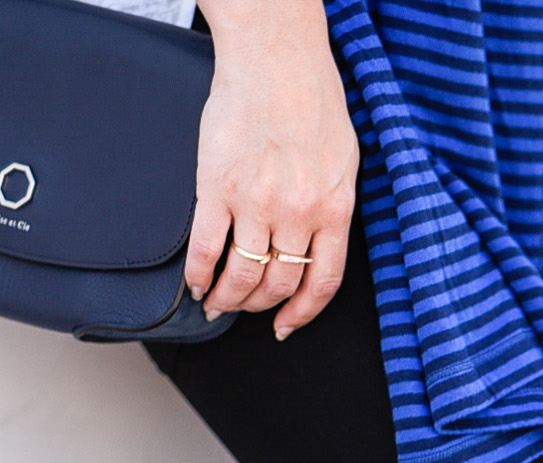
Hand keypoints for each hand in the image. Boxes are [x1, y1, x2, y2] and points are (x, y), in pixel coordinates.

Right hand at [187, 0, 356, 337]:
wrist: (276, 55)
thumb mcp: (345, 162)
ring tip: (220, 303)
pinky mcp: (218, 186)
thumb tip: (322, 243)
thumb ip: (335, 207)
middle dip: (261, 306)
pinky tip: (197, 284)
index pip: (321, 283)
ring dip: (229, 298)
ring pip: (242, 274)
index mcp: (334, 210)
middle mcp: (297, 214)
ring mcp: (256, 202)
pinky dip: (199, 274)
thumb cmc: (313, 98)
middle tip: (247, 308)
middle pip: (278, 284)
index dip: (302, 313)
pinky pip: (207, 247)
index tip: (287, 326)